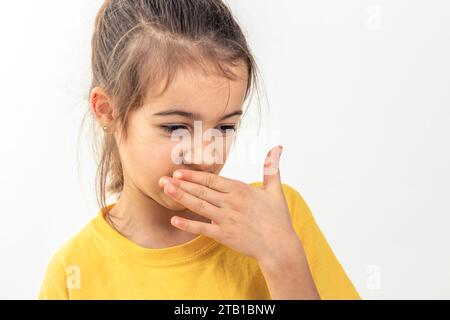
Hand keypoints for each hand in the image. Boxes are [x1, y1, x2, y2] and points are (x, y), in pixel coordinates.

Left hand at [158, 145, 299, 263]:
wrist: (279, 246)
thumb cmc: (277, 218)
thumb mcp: (275, 190)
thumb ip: (272, 167)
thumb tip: (278, 147)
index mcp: (240, 190)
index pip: (212, 180)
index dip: (193, 176)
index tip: (179, 171)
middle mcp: (231, 202)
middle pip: (201, 190)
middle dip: (181, 183)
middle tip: (162, 178)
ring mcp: (226, 219)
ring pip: (199, 205)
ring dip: (181, 197)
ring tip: (165, 190)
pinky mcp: (224, 235)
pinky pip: (202, 228)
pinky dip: (187, 224)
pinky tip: (174, 220)